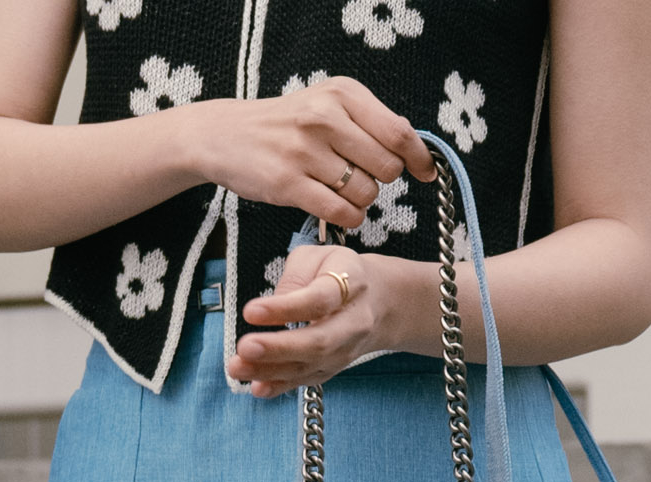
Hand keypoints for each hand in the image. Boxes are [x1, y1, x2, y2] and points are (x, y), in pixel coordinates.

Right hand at [193, 77, 434, 231]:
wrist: (226, 136)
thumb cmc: (284, 126)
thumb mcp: (327, 105)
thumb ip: (367, 123)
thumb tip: (413, 156)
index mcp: (342, 94)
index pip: (398, 132)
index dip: (418, 158)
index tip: (424, 173)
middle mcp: (324, 118)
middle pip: (386, 167)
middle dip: (380, 181)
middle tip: (360, 178)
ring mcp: (304, 152)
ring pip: (364, 193)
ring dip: (362, 202)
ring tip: (343, 193)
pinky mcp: (288, 184)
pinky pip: (339, 212)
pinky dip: (349, 218)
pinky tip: (341, 212)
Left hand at [228, 245, 388, 397]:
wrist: (379, 302)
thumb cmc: (339, 273)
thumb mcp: (318, 258)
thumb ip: (293, 277)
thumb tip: (269, 309)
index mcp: (352, 284)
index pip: (319, 300)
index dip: (285, 308)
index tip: (251, 311)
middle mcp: (353, 323)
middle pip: (318, 341)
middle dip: (278, 348)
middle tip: (245, 347)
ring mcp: (344, 350)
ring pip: (308, 366)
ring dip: (270, 370)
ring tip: (237, 367)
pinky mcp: (332, 368)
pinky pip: (305, 381)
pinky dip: (280, 387)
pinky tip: (256, 388)